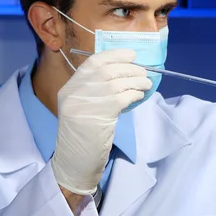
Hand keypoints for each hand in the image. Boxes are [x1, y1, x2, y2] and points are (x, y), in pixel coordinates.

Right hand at [50, 49, 151, 195]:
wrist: (75, 161)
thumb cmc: (82, 135)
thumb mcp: (81, 108)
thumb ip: (94, 90)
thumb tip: (124, 73)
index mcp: (69, 89)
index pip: (93, 62)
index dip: (114, 55)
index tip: (131, 54)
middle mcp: (76, 92)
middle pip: (108, 70)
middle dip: (129, 68)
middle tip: (143, 72)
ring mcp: (87, 102)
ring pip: (118, 82)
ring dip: (136, 81)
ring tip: (146, 83)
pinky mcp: (101, 114)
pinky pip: (123, 97)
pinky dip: (134, 93)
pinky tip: (139, 95)